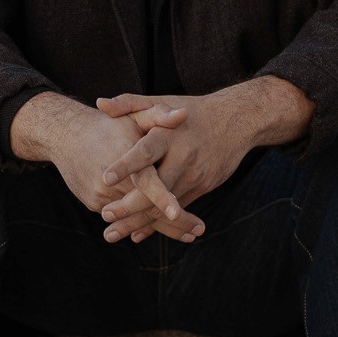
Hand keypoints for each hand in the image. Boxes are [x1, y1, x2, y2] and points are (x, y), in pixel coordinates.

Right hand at [8, 90, 197, 235]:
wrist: (65, 135)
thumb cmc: (106, 125)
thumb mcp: (133, 116)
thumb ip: (158, 115)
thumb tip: (183, 114)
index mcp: (124, 156)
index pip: (144, 181)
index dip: (161, 197)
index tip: (177, 212)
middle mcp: (110, 181)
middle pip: (144, 208)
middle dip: (173, 222)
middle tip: (199, 230)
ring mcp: (100, 196)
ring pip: (135, 217)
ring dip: (162, 228)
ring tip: (191, 234)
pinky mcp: (94, 203)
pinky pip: (123, 218)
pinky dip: (143, 225)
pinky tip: (166, 229)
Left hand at [95, 77, 314, 242]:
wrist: (236, 121)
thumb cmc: (191, 110)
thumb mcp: (162, 102)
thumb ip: (129, 104)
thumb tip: (100, 104)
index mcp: (168, 134)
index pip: (145, 152)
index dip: (126, 165)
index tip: (105, 178)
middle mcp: (182, 157)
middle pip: (154, 189)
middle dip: (128, 207)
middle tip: (104, 215)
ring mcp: (194, 175)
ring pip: (164, 206)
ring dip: (137, 222)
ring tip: (111, 234)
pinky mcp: (202, 188)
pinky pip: (176, 211)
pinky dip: (156, 224)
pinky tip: (137, 234)